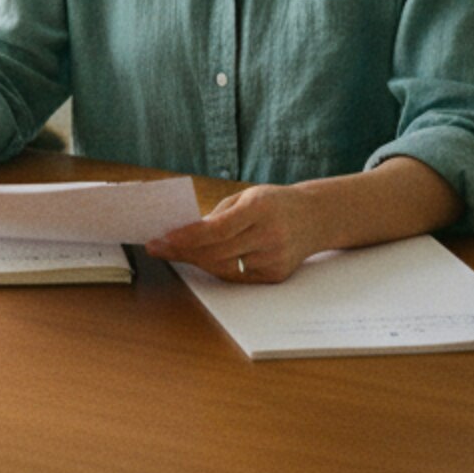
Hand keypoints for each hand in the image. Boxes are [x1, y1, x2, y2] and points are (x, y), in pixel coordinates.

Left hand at [147, 184, 319, 283]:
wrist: (315, 218)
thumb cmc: (275, 203)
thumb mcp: (248, 196)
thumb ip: (219, 214)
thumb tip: (185, 232)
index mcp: (261, 209)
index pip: (218, 229)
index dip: (188, 236)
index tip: (163, 238)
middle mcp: (270, 236)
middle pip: (217, 251)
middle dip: (183, 251)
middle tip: (158, 247)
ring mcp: (275, 259)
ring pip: (224, 267)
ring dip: (195, 260)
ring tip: (173, 252)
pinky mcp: (275, 275)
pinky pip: (237, 276)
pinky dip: (215, 268)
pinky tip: (199, 259)